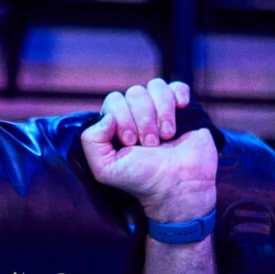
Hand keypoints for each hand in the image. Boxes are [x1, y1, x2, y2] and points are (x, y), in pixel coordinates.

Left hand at [81, 78, 217, 221]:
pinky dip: (178, 95)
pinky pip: (178, 86)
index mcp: (116, 125)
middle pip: (134, 93)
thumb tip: (107, 117)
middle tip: (150, 144)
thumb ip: (91, 141)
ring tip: (166, 137)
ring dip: (161, 112)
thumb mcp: (105, 169)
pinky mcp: (183, 110)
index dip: (122, 118)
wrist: (179, 187)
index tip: (131, 143)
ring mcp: (160, 111)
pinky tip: (181, 110)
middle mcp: (136, 115)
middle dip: (143, 119)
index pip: (113, 100)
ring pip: (156, 87)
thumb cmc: (142, 180)